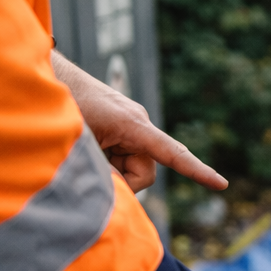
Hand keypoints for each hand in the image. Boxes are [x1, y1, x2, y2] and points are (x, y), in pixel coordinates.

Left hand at [52, 51, 226, 192]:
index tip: (221, 184)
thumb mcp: (81, 141)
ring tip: (84, 153)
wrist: (49, 75)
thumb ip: (101, 171)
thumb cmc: (63, 104)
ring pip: (131, 168)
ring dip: (110, 171)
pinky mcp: (120, 130)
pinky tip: (89, 149)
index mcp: (133, 125)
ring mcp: (129, 128)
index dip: (197, 171)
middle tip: (91, 171)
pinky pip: (122, 158)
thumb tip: (116, 195)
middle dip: (122, 181)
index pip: (172, 152)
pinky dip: (107, 163)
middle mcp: (138, 125)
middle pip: (144, 172)